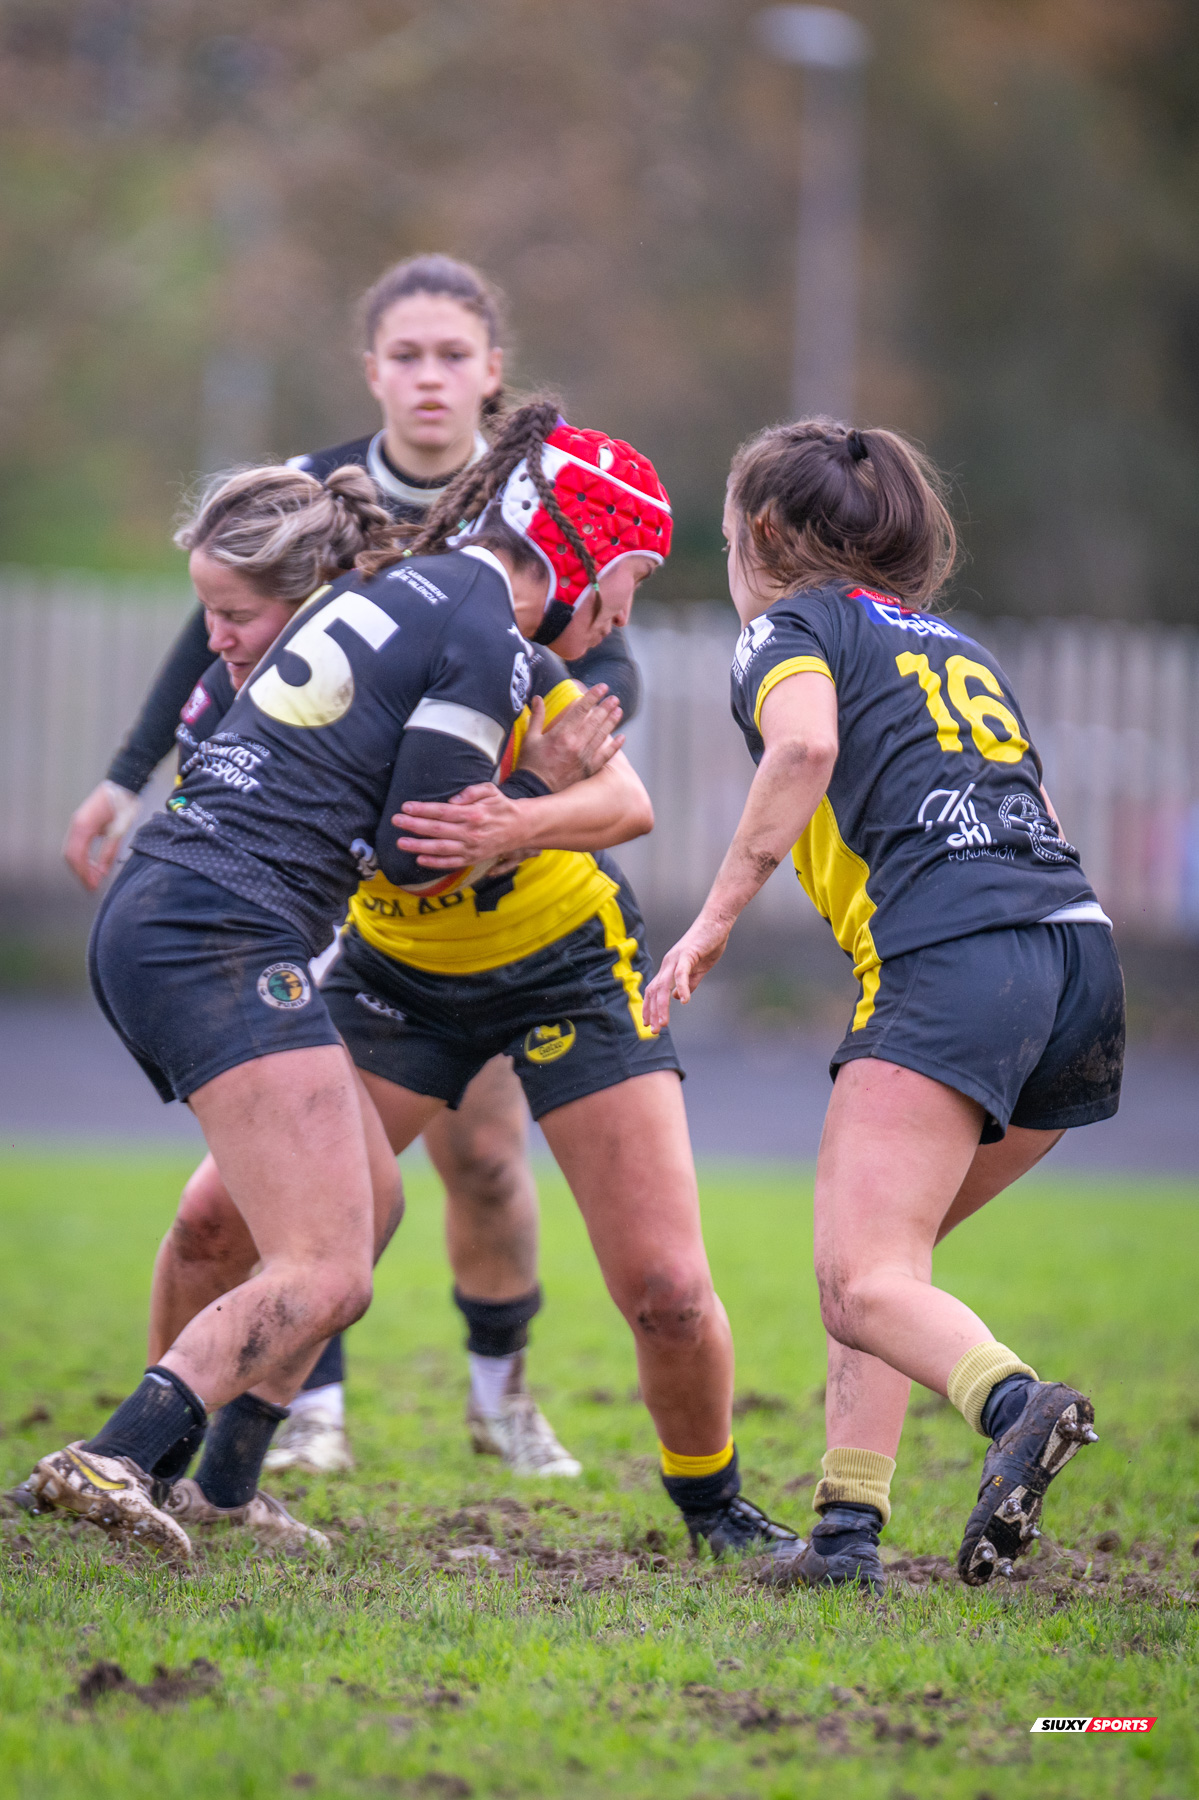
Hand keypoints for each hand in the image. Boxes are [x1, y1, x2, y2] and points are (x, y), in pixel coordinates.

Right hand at [62, 780, 139, 890]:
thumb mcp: (119, 832)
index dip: (83, 874)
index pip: (76, 856)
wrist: (123, 785)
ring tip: (94, 878)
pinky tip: (93, 865)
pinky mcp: (82, 823)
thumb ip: (108, 852)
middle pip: (71, 855)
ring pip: (72, 851)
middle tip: (92, 886)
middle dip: (81, 873)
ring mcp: (77, 823)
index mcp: (83, 826)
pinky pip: (77, 844)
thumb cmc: (123, 805)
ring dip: (81, 866)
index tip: (92, 887)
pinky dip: (83, 857)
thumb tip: (102, 871)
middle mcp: (76, 825)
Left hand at [393, 783, 529, 867]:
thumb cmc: (501, 806)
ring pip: (440, 848)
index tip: (406, 807)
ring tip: (400, 843)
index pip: (442, 811)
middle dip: (414, 825)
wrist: (520, 829)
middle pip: (437, 829)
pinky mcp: (472, 859)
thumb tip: (452, 800)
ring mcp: (471, 848)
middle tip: (396, 821)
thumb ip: (471, 791)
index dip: (422, 809)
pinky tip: (419, 859)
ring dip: (419, 846)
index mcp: (473, 814)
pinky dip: (434, 863)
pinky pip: (450, 863)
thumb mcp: (490, 790)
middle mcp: (471, 832)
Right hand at [516, 687, 622, 791]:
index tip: (602, 687)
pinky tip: (622, 738)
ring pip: (602, 735)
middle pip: (595, 720)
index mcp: (561, 734)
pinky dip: (615, 747)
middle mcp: (575, 744)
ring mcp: (584, 757)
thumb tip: (537, 699)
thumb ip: (536, 717)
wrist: (534, 790)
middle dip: (606, 707)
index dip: (593, 696)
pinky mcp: (588, 770)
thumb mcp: (529, 738)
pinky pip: (605, 756)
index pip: (581, 709)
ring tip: (618, 711)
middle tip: (614, 698)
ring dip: (612, 722)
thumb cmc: (531, 765)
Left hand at [643, 912, 732, 1030]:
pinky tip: (684, 1001)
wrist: (716, 922)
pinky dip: (682, 987)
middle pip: (655, 991)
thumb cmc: (709, 943)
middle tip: (654, 1031)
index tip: (650, 1025)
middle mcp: (668, 963)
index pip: (654, 990)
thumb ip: (689, 982)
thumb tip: (678, 997)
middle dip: (653, 1012)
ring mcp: (676, 958)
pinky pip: (681, 973)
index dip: (650, 1008)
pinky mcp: (688, 953)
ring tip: (663, 1023)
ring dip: (662, 1006)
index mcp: (670, 967)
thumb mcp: (699, 968)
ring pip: (664, 986)